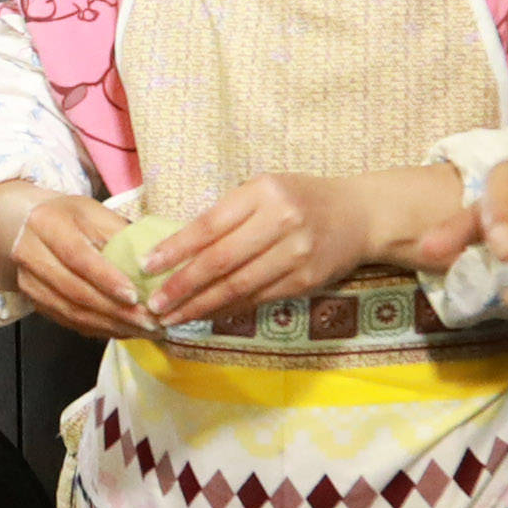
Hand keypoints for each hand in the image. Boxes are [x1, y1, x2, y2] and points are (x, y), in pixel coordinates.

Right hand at [0, 186, 155, 338]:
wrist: (23, 226)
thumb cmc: (66, 217)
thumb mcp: (92, 212)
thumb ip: (117, 233)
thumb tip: (152, 260)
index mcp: (47, 224)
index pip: (77, 257)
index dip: (106, 279)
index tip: (134, 296)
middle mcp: (31, 254)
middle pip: (74, 291)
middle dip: (114, 310)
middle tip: (148, 321)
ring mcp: (29, 282)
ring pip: (71, 312)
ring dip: (109, 325)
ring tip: (141, 329)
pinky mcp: (35, 302)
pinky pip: (69, 322)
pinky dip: (99, 329)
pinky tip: (123, 330)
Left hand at [135, 168, 452, 327]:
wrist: (360, 215)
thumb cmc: (301, 199)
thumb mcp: (264, 190)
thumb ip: (228, 215)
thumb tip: (177, 250)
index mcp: (264, 192)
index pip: (209, 224)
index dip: (175, 248)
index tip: (147, 266)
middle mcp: (281, 220)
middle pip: (221, 260)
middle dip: (182, 285)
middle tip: (154, 304)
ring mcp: (296, 253)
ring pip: (238, 286)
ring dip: (201, 305)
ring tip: (172, 317)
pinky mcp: (306, 279)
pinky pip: (259, 298)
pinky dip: (229, 309)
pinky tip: (206, 315)